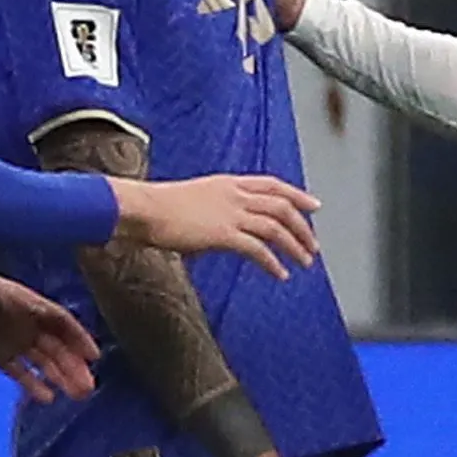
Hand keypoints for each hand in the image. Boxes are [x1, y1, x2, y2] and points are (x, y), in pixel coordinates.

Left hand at [0, 261, 97, 403]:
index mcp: (24, 303)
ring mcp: (9, 339)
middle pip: (55, 345)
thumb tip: (33, 308)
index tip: (93, 355)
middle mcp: (22, 322)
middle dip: (73, 365)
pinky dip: (33, 383)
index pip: (59, 321)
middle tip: (87, 386)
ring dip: (59, 376)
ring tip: (75, 395)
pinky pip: (19, 372)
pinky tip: (46, 397)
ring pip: (42, 361)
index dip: (78, 337)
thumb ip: (7, 300)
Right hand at [113, 173, 320, 277]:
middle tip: (313, 244)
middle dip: (302, 226)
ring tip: (304, 262)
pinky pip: (257, 249)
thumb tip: (220, 229)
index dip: (297, 194)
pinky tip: (280, 274)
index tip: (314, 205)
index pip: (272, 185)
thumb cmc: (158, 207)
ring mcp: (230, 213)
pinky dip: (272, 262)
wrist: (143, 208)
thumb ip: (213, 210)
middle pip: (281, 206)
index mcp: (228, 183)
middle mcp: (234, 195)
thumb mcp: (193, 200)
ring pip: (276, 227)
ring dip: (294, 245)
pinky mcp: (223, 234)